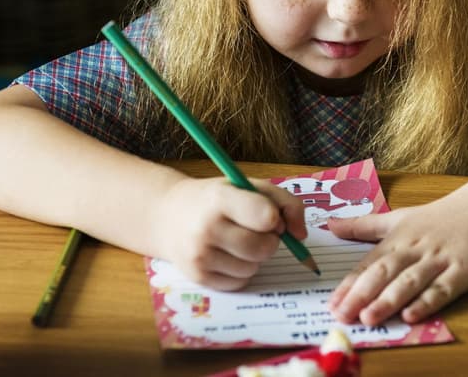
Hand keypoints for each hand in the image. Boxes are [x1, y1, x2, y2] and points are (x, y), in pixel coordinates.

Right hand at [151, 176, 306, 289]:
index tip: (269, 217)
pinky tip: (228, 255)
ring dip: (255, 257)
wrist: (167, 215)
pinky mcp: (198, 277)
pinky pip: (241, 282)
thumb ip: (284, 202)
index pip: (265, 216)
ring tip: (238, 241)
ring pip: (254, 267)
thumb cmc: (215, 199)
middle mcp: (207, 228)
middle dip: (270, 241)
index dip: (276, 219)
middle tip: (256, 230)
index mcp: (221, 198)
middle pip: (264, 248)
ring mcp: (200, 256)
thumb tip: (300, 235)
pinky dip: (242, 271)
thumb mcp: (247, 186)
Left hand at [326, 196, 467, 325]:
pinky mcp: (461, 272)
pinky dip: (426, 303)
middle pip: (384, 272)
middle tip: (342, 314)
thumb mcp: (396, 218)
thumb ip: (362, 226)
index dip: (349, 285)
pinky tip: (411, 315)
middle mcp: (413, 249)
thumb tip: (329, 225)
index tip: (332, 304)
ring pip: (410, 282)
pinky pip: (442, 290)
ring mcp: (438, 261)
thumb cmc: (435, 219)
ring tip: (368, 317)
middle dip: (362, 294)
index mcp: (396, 239)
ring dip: (388, 300)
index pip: (368, 264)